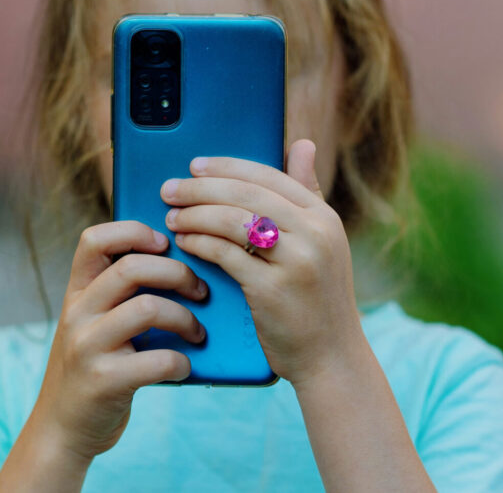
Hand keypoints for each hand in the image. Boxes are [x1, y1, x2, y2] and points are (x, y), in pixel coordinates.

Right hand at [26, 221, 207, 462]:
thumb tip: (182, 262)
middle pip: (132, 267)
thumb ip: (119, 294)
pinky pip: (158, 360)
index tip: (166, 243)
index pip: (94, 239)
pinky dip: (181, 362)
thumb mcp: (92, 322)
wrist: (61, 430)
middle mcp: (77, 313)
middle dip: (178, 273)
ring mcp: (87, 347)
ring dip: (186, 318)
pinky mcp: (104, 382)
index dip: (134, 231)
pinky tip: (185, 367)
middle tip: (200, 291)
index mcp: (76, 292)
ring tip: (198, 332)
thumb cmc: (93, 366)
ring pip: (148, 308)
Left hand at [161, 139, 364, 386]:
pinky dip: (200, 243)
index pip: (269, 175)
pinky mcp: (272, 290)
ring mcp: (296, 261)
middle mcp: (315, 233)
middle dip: (201, 187)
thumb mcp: (324, 243)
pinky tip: (184, 241)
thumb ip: (307, 194)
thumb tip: (302, 143)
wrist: (332, 358)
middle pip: (246, 193)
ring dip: (195, 214)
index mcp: (325, 216)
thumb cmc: (318, 298)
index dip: (227, 167)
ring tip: (171, 215)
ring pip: (232, 220)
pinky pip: (226, 254)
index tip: (195, 166)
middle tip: (170, 188)